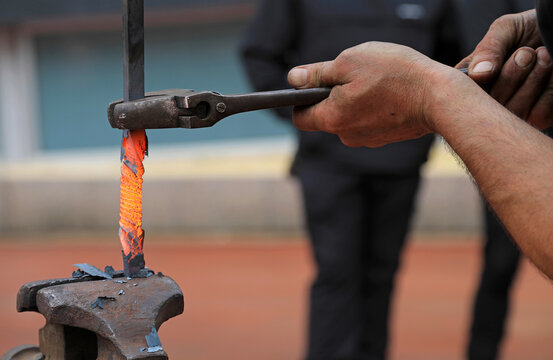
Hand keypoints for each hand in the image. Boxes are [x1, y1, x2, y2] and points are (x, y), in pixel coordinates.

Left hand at [287, 42, 461, 146]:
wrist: (439, 97)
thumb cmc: (394, 74)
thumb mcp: (349, 62)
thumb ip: (317, 73)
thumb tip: (293, 79)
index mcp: (332, 119)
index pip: (300, 117)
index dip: (301, 99)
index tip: (313, 83)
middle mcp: (347, 136)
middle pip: (326, 115)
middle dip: (333, 95)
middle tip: (355, 74)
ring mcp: (367, 140)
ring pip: (349, 116)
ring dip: (355, 99)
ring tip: (377, 82)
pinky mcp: (386, 137)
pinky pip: (368, 120)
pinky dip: (373, 106)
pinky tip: (390, 92)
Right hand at [457, 10, 552, 128]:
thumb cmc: (531, 29)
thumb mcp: (506, 29)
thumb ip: (488, 49)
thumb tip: (477, 75)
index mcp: (473, 80)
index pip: (458, 98)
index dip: (472, 90)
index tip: (491, 70)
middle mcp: (489, 101)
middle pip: (487, 110)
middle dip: (509, 78)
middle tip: (525, 53)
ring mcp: (512, 113)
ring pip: (514, 112)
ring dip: (531, 81)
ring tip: (542, 55)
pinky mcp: (537, 118)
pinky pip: (538, 115)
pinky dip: (547, 89)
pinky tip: (551, 71)